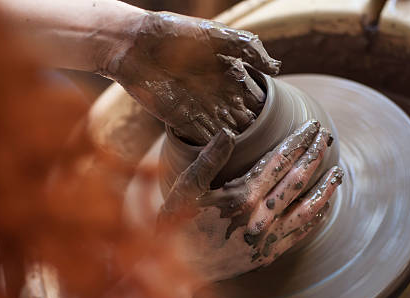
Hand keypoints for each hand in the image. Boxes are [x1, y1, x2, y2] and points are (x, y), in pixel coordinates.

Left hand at [103, 11, 280, 144]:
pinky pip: (202, 137)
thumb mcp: (217, 35)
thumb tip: (277, 67)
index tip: (276, 119)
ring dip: (235, 140)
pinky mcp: (180, 120)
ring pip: (225, 130)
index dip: (264, 108)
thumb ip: (248, 49)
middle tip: (266, 142)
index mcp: (228, 73)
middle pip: (241, 117)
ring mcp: (200, 108)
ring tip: (250, 151)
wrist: (132, 43)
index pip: (253, 96)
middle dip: (253, 129)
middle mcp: (217, 94)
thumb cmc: (175, 32)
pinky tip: (226, 153)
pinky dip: (214, 146)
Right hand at [159, 120, 343, 282]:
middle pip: (298, 180)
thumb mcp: (185, 189)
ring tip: (338, 173)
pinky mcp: (267, 254)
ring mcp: (267, 238)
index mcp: (242, 196)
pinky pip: (300, 234)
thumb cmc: (176, 226)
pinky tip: (324, 207)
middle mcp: (261, 217)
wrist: (176, 273)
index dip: (298, 141)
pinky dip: (316, 218)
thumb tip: (228, 132)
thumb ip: (208, 160)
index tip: (311, 127)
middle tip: (326, 137)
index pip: (279, 161)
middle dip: (315, 155)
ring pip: (307, 209)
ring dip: (325, 189)